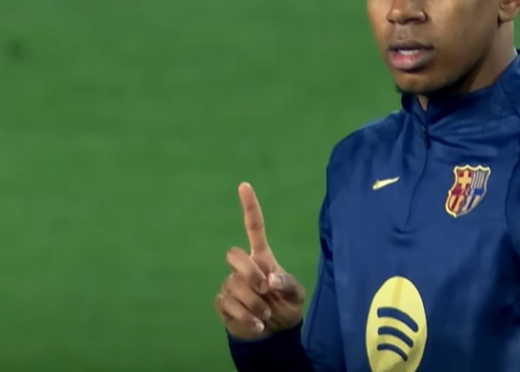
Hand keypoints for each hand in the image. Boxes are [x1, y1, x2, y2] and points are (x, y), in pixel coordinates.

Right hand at [215, 182, 305, 339]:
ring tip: (266, 316)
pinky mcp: (222, 302)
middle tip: (265, 291)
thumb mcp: (296, 295)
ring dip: (254, 304)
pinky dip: (246, 318)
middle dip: (249, 273)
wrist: (273, 334)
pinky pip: (228, 304)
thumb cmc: (285, 307)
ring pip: (233, 285)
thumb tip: (270, 278)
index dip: (250, 207)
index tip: (244, 185)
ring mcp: (230, 284)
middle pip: (233, 255)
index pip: (254, 227)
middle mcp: (243, 267)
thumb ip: (287, 284)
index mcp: (262, 257)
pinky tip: (257, 325)